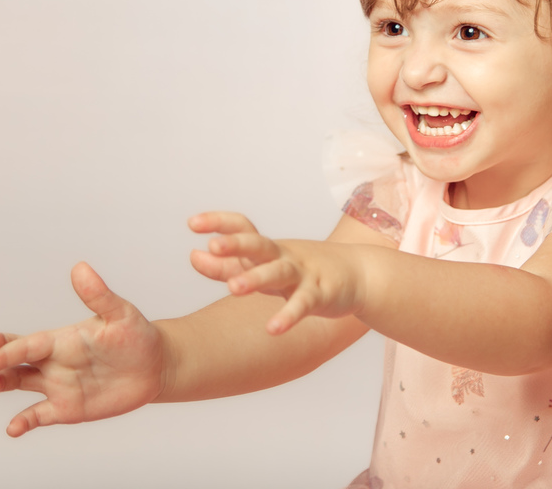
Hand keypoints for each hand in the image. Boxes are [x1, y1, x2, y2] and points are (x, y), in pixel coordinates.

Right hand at [0, 263, 165, 436]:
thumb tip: (81, 268)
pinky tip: (14, 428)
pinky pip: (40, 416)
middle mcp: (54, 362)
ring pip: (21, 385)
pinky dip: (24, 422)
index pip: (30, 342)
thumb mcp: (120, 314)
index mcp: (62, 339)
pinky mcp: (67, 408)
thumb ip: (99, 296)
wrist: (155, 367)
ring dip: (2, 385)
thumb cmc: (136, 336)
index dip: (9, 344)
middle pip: (17, 362)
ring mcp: (58, 386)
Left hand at [189, 212, 365, 335]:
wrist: (360, 274)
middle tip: (213, 245)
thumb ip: (227, 265)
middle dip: (236, 244)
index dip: (219, 223)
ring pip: (278, 273)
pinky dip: (288, 316)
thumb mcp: (264, 266)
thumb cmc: (303, 270)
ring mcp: (303, 273)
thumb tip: (193, 255)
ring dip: (256, 279)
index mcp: (267, 247)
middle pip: (258, 245)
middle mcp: (283, 256)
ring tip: (233, 289)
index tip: (192, 223)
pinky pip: (302, 305)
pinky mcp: (320, 294)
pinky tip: (272, 329)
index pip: (243, 226)